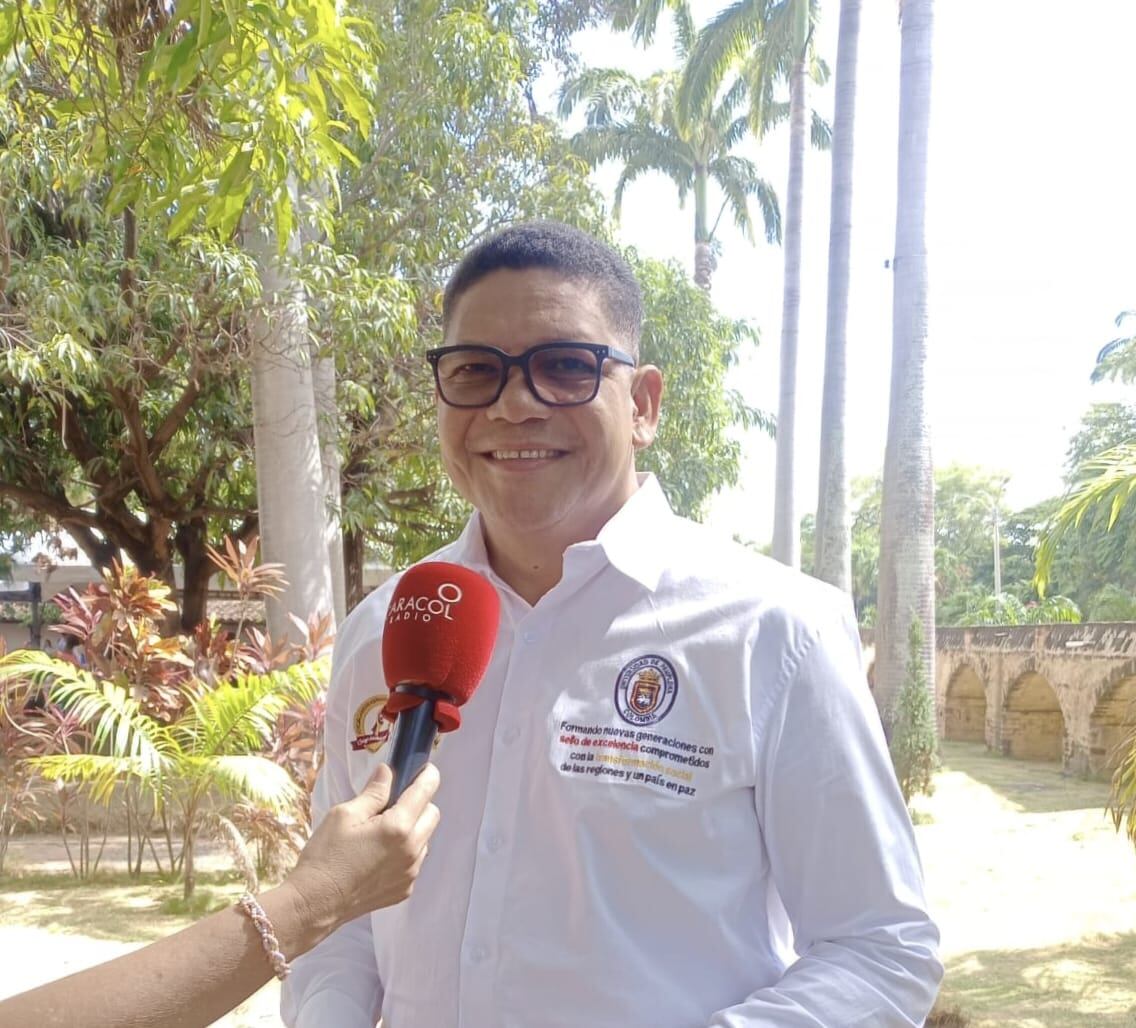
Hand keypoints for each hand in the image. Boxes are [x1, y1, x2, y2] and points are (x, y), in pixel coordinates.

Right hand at [284, 763, 440, 936]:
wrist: (314, 904)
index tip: (422, 769)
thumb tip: (388, 771)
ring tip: (381, 834)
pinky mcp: (404, 890)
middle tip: (393, 804)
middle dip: (419, 803)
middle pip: (432, 814)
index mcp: (398, 827)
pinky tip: (378, 856)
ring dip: (413, 830)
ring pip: (424, 839)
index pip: (426, 791)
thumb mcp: (345, 815)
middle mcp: (412, 850)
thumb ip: (373, 792)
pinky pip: (414, 862)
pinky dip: (404, 853)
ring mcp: (410, 873)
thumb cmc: (325, 855)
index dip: (427, 775)